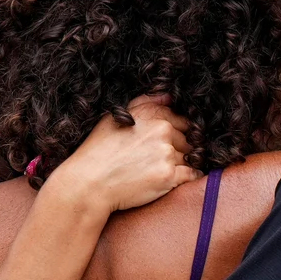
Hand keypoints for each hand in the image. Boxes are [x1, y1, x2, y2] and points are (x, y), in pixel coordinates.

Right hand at [43, 96, 199, 214]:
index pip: (182, 121)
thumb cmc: (98, 151)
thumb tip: (168, 96)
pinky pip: (191, 175)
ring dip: (182, 164)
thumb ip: (144, 104)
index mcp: (153, 116)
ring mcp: (167, 155)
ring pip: (189, 158)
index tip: (168, 143)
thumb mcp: (115, 118)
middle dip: (180, 149)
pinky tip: (175, 180)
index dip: (177, 133)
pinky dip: (188, 178)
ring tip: (162, 171)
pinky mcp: (168, 177)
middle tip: (162, 161)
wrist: (89, 183)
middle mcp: (163, 132)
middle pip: (187, 140)